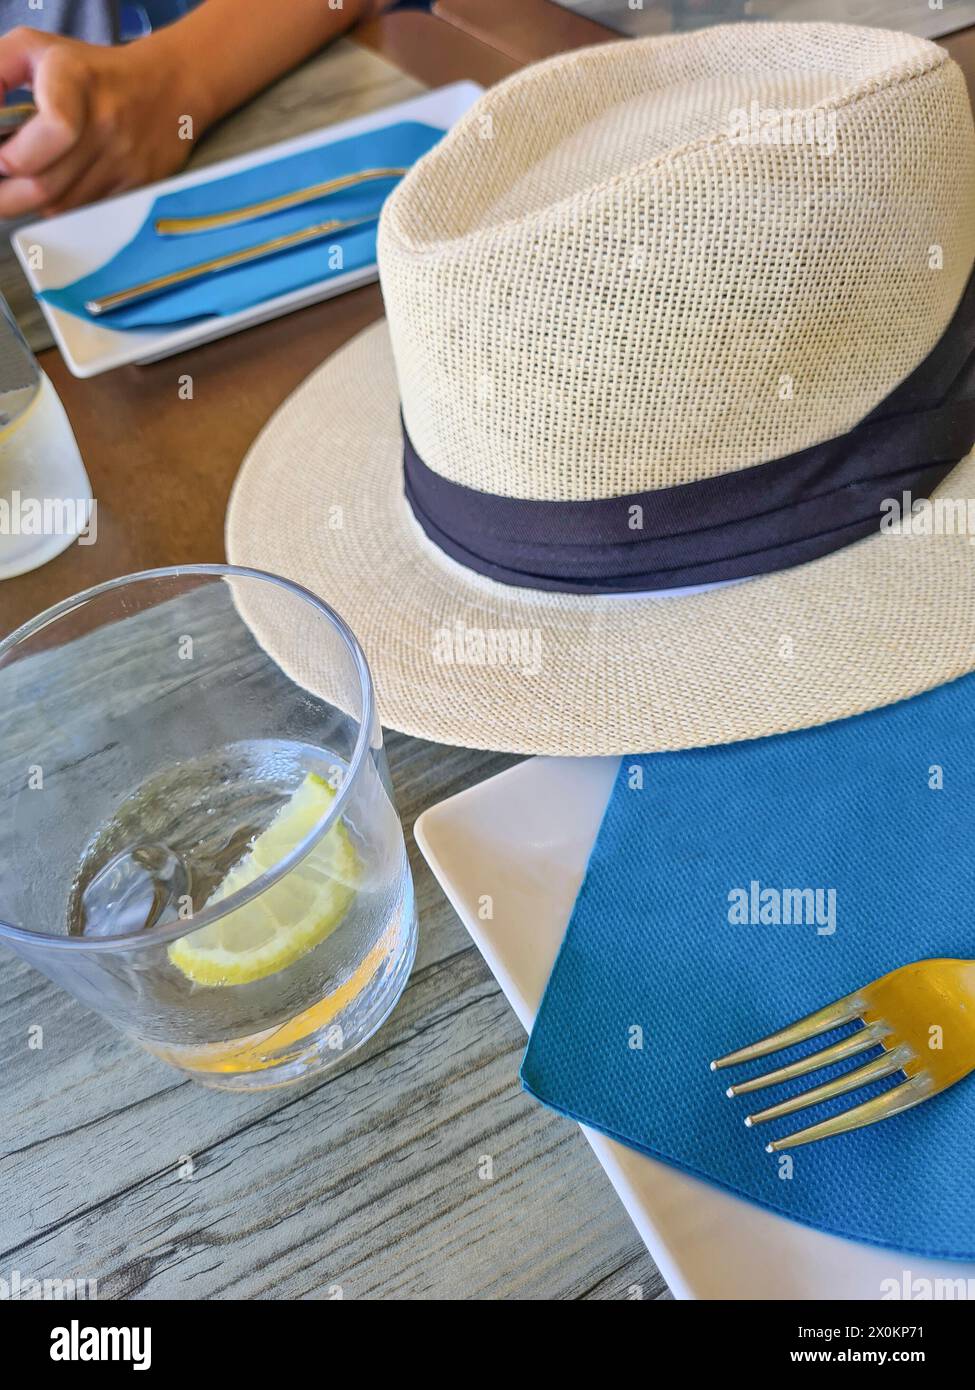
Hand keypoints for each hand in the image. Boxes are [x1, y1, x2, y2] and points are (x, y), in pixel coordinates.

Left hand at [0, 27, 202, 218]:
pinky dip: (66, 208)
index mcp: (76, 81)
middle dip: (7, 198)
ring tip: (26, 184)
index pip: (53, 130)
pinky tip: (59, 188)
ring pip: (63, 208)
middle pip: (45, 187)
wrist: (170, 86)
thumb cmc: (91, 70)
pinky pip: (88, 213)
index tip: (1, 159)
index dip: (13, 156)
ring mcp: (126, 161)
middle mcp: (106, 123)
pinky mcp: (139, 186)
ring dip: (35, 203)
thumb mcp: (34, 49)